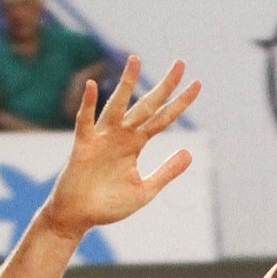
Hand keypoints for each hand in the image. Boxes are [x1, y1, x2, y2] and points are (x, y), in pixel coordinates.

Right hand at [45, 56, 199, 236]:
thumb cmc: (109, 205)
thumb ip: (166, 172)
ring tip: (136, 60)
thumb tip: (190, 152)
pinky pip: (85, 121)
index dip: (180, 103)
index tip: (197, 85)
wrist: (79, 217)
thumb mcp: (144, 190)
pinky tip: (91, 86)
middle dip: (164, 86)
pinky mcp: (83, 145)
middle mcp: (121, 134)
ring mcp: (102, 136)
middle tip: (181, 63)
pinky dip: (87, 104)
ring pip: (117, 105)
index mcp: (136, 143)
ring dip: (126, 84)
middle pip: (147, 105)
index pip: (162, 119)